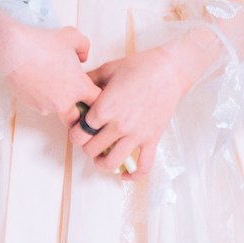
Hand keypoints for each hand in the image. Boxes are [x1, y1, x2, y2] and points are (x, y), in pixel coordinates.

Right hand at [0, 15, 100, 126]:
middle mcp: (64, 102)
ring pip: (56, 110)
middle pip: (78, 120)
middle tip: (76, 100)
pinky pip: (40, 104)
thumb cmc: (43, 43)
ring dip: (58, 102)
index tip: (94, 93)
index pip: (97, 103)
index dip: (98, 98)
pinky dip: (41, 96)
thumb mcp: (72, 36)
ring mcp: (45, 106)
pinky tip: (36, 78)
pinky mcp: (30, 104)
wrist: (14, 50)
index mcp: (79, 87)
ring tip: (51, 79)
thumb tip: (82, 58)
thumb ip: (83, 47)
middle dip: (79, 113)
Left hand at [68, 44, 194, 175]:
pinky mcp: (152, 139)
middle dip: (86, 147)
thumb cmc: (139, 66)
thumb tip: (75, 86)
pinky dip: (132, 176)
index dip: (74, 133)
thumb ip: (89, 80)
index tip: (77, 130)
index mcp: (105, 108)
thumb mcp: (108, 69)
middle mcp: (119, 125)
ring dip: (102, 163)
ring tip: (100, 157)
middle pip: (92, 149)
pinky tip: (124, 174)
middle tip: (88, 141)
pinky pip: (143, 167)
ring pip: (112, 163)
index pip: (80, 132)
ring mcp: (136, 135)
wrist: (169, 70)